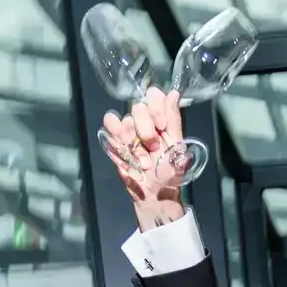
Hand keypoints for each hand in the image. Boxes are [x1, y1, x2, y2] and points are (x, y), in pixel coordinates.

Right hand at [102, 85, 186, 230]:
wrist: (155, 193)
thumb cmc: (169, 172)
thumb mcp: (177, 147)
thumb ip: (174, 119)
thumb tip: (174, 93)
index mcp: (161, 118)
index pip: (154, 95)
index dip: (156, 108)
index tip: (162, 126)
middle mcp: (144, 120)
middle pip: (138, 106)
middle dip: (146, 129)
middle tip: (153, 147)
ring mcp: (128, 129)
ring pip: (125, 119)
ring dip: (133, 139)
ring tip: (141, 158)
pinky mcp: (114, 139)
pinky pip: (109, 124)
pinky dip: (116, 136)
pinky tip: (125, 150)